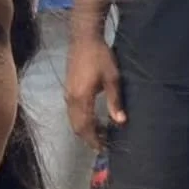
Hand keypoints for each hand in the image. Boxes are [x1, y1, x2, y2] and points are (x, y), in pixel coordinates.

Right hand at [64, 36, 124, 150]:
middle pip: (77, 127)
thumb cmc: (101, 57)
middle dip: (88, 138)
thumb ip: (115, 101)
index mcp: (82, 98)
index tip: (104, 148)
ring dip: (84, 130)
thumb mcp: (112, 78)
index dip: (94, 140)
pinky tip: (91, 120)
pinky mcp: (68, 90)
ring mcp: (67, 95)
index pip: (86, 127)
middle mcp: (71, 100)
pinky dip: (81, 121)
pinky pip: (72, 113)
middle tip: (102, 145)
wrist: (84, 39)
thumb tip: (121, 122)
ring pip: (73, 121)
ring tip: (99, 135)